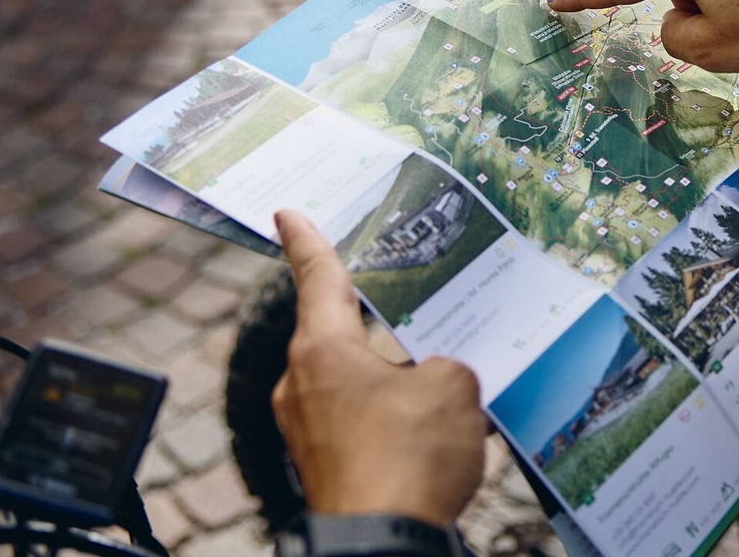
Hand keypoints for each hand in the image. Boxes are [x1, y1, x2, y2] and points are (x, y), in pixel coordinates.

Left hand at [270, 211, 486, 526]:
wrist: (381, 545)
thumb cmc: (409, 459)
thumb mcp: (452, 388)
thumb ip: (446, 365)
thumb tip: (438, 379)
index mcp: (323, 349)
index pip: (316, 277)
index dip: (306, 240)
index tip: (285, 214)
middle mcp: (301, 385)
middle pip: (340, 336)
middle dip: (380, 330)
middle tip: (414, 318)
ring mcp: (306, 432)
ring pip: (353, 385)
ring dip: (391, 384)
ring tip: (442, 396)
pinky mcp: (321, 468)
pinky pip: (356, 426)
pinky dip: (388, 423)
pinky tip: (427, 437)